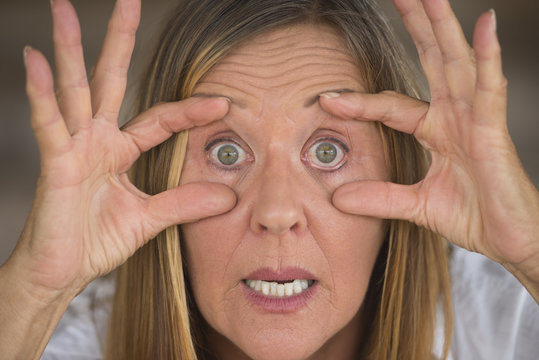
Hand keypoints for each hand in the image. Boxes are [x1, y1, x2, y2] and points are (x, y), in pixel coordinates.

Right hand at [7, 0, 234, 296]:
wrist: (62, 272)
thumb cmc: (97, 242)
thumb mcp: (152, 219)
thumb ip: (185, 203)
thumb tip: (228, 196)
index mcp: (120, 150)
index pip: (160, 118)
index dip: (190, 110)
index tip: (223, 103)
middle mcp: (96, 140)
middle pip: (110, 81)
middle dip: (120, 42)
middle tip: (128, 1)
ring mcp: (73, 147)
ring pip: (74, 89)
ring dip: (70, 49)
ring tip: (64, 9)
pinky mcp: (55, 163)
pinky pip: (49, 123)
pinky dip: (41, 92)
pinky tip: (36, 58)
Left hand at [320, 0, 538, 281]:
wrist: (511, 240)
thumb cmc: (474, 216)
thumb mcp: (415, 206)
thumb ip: (379, 198)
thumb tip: (338, 198)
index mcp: (436, 130)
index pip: (391, 105)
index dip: (360, 102)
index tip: (328, 98)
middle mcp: (455, 116)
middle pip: (431, 61)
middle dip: (415, 26)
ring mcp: (475, 118)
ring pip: (457, 62)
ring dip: (442, 27)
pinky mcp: (494, 130)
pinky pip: (490, 88)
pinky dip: (487, 56)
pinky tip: (483, 27)